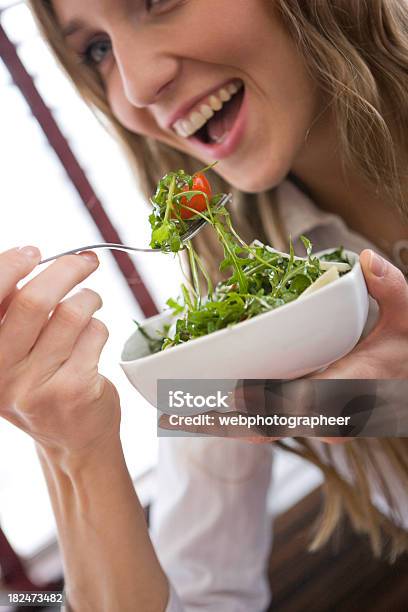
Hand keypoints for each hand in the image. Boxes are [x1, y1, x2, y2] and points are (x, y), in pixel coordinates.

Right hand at [0, 246, 120, 456]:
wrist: (73, 440)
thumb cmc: (45, 385)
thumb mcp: (14, 355)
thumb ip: (13, 314)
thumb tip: (24, 260)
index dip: (9, 266)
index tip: (33, 252)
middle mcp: (3, 374)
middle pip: (34, 301)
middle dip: (66, 270)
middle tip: (85, 261)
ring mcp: (38, 386)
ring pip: (72, 314)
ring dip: (89, 299)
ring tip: (91, 303)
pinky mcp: (75, 390)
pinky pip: (95, 333)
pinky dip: (100, 326)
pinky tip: (94, 337)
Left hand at [160, 249, 407, 438]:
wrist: (405, 378)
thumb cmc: (402, 348)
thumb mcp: (405, 314)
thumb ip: (392, 288)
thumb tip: (367, 261)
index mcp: (351, 388)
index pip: (304, 402)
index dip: (266, 402)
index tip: (230, 396)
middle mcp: (329, 415)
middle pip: (268, 425)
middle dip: (222, 422)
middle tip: (176, 413)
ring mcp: (314, 423)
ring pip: (260, 431)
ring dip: (218, 426)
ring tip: (174, 418)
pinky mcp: (302, 420)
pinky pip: (262, 427)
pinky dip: (229, 423)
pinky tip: (197, 416)